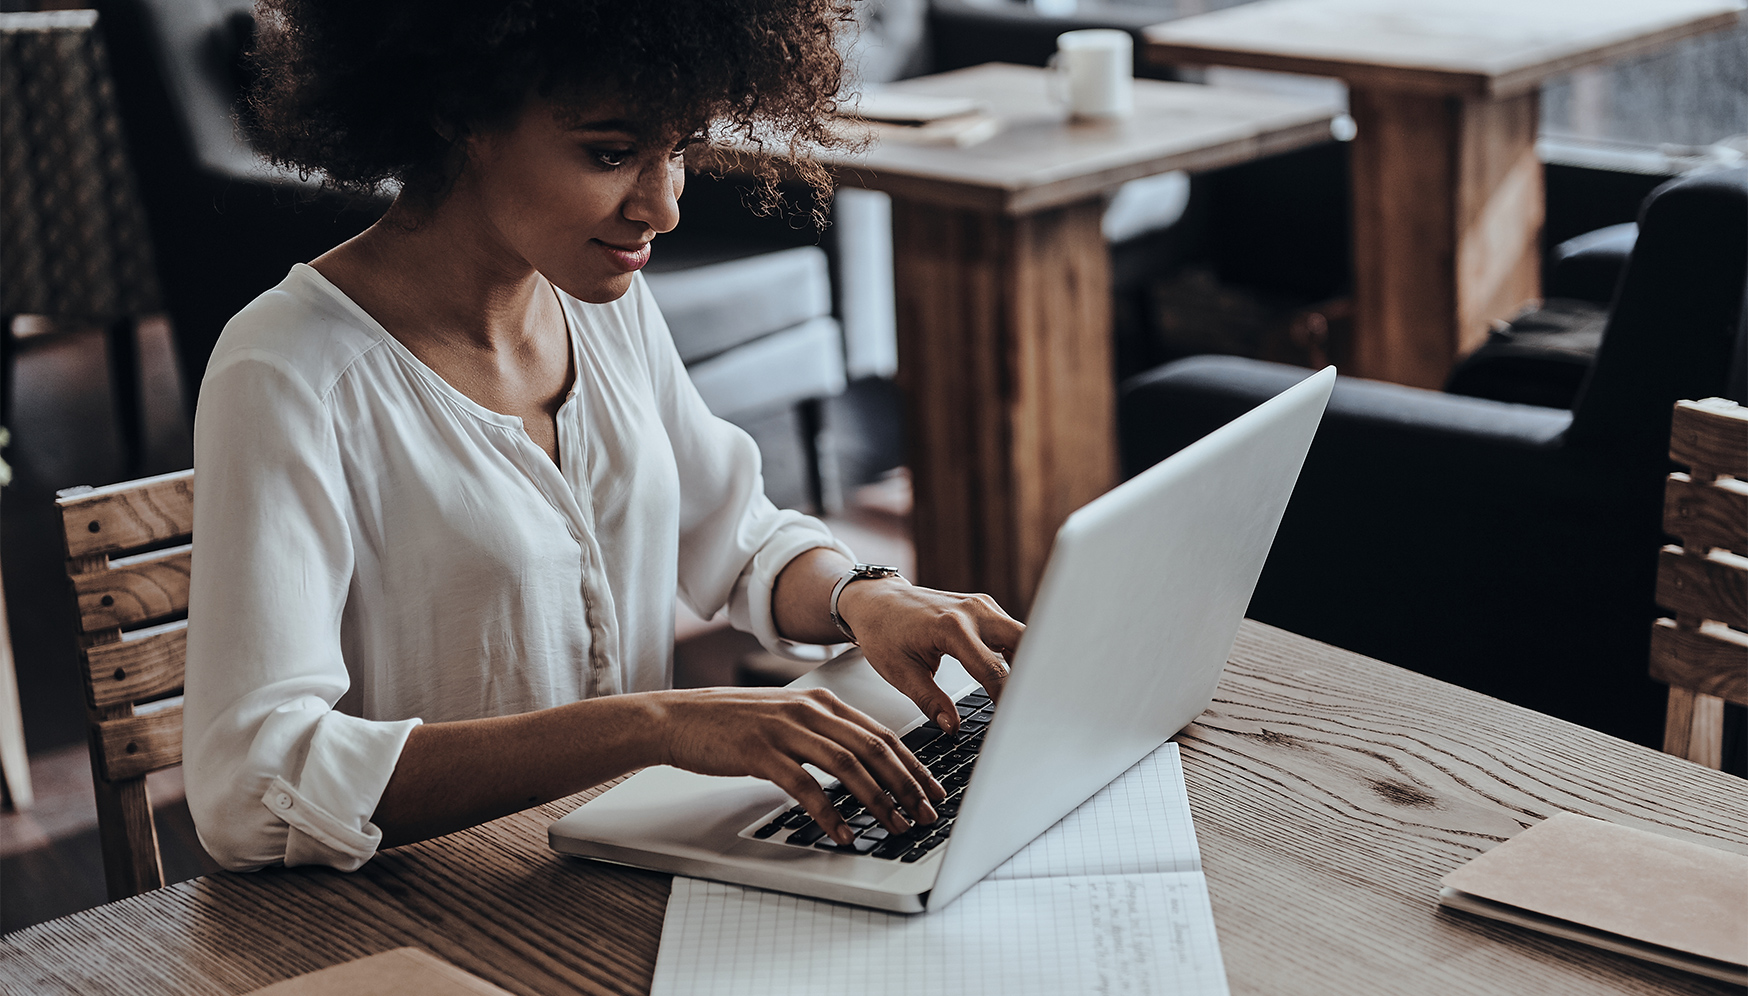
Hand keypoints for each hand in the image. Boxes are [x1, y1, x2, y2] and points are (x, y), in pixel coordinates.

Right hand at [649, 686, 945, 845]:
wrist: (677, 719)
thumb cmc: (729, 723)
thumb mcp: (785, 717)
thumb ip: (821, 732)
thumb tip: (862, 764)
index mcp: (820, 702)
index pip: (880, 733)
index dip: (912, 763)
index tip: (932, 789)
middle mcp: (808, 711)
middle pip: (872, 748)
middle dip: (906, 784)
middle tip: (926, 813)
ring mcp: (785, 730)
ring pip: (847, 765)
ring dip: (877, 799)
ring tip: (895, 825)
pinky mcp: (760, 753)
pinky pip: (805, 786)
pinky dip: (829, 812)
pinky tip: (842, 832)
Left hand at [835, 580, 1023, 732]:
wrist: (876, 601)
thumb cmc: (883, 632)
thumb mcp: (900, 673)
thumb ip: (930, 702)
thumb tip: (953, 727)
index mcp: (950, 627)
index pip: (992, 670)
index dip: (1007, 700)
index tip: (1013, 720)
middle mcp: (973, 611)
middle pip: (1023, 643)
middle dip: (1032, 675)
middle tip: (1034, 707)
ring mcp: (981, 605)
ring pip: (1022, 635)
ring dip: (1027, 663)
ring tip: (1028, 696)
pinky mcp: (984, 607)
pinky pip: (1011, 631)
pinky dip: (1017, 654)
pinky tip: (1015, 677)